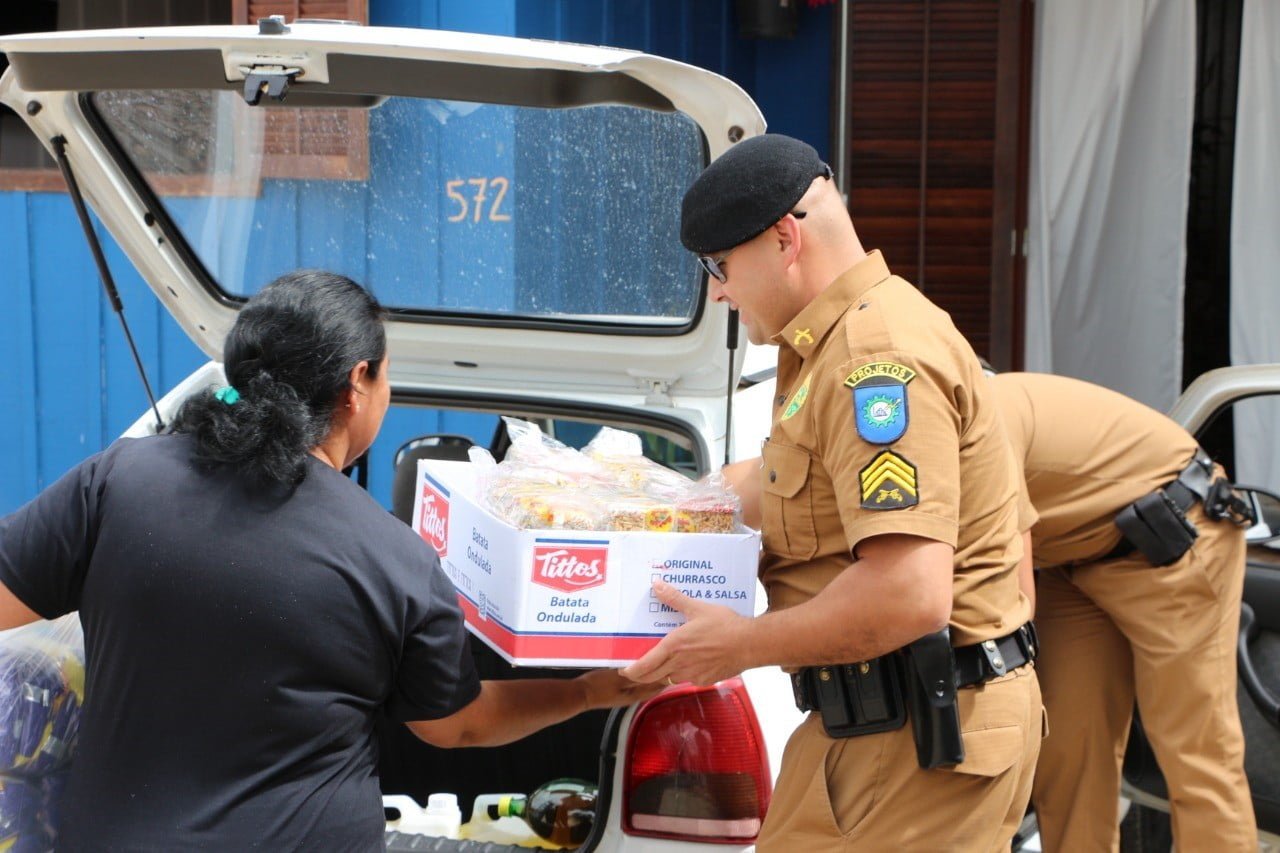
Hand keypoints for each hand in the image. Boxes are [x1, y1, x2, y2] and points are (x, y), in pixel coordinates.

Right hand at [576, 668, 664, 710]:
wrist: (580, 694)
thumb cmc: (598, 685)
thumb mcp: (617, 677)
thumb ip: (634, 674)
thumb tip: (651, 670)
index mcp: (635, 694)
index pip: (656, 687)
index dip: (666, 678)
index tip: (676, 668)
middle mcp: (632, 696)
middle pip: (652, 688)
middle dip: (661, 679)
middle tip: (671, 667)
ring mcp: (624, 695)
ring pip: (643, 686)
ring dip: (651, 678)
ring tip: (659, 667)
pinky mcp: (616, 691)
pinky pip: (634, 684)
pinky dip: (641, 678)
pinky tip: (639, 672)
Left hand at [620, 581, 753, 686]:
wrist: (750, 644)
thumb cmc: (725, 626)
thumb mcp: (697, 608)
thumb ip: (675, 598)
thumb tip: (657, 585)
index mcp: (673, 647)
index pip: (643, 667)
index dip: (630, 671)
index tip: (624, 669)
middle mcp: (679, 665)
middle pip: (652, 677)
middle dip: (640, 675)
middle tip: (635, 670)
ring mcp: (693, 675)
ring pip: (670, 678)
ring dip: (663, 673)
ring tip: (663, 662)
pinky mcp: (706, 680)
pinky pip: (688, 679)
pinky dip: (684, 673)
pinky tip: (690, 662)